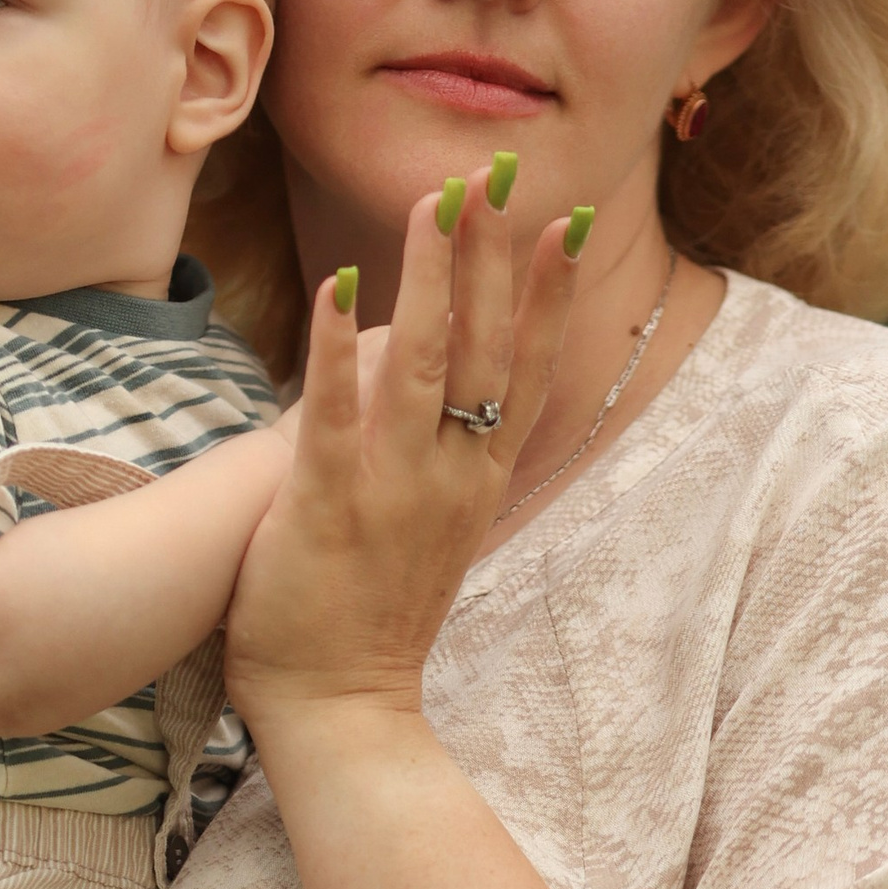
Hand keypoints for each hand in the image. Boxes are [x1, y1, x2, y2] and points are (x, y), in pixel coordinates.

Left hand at [224, 171, 579, 734]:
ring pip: (419, 365)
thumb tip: (456, 408)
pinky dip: (335, 349)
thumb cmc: (375, 623)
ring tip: (432, 204)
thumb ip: (449, 468)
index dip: (544, 293)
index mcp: (476, 482)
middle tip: (496, 175)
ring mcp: (390, 492)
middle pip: (482, 348)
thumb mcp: (435, 536)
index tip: (561, 221)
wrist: (342, 714)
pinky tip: (337, 286)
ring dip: (428, 278)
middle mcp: (448, 478)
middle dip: (491, 256)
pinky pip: (333, 415)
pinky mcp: (326, 509)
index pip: (523, 369)